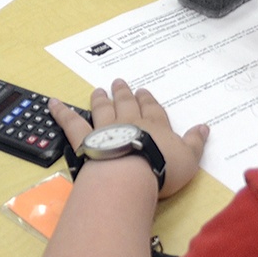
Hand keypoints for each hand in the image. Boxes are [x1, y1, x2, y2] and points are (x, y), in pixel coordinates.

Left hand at [50, 79, 207, 199]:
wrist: (131, 174)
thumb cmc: (162, 168)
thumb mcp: (189, 158)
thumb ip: (196, 142)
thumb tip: (205, 127)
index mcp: (155, 125)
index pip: (153, 109)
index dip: (148, 100)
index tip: (144, 92)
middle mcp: (130, 121)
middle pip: (127, 103)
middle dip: (124, 93)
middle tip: (120, 82)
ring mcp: (106, 128)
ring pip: (103, 108)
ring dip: (101, 99)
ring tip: (99, 90)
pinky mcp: (85, 138)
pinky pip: (71, 123)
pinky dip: (61, 112)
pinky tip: (52, 103)